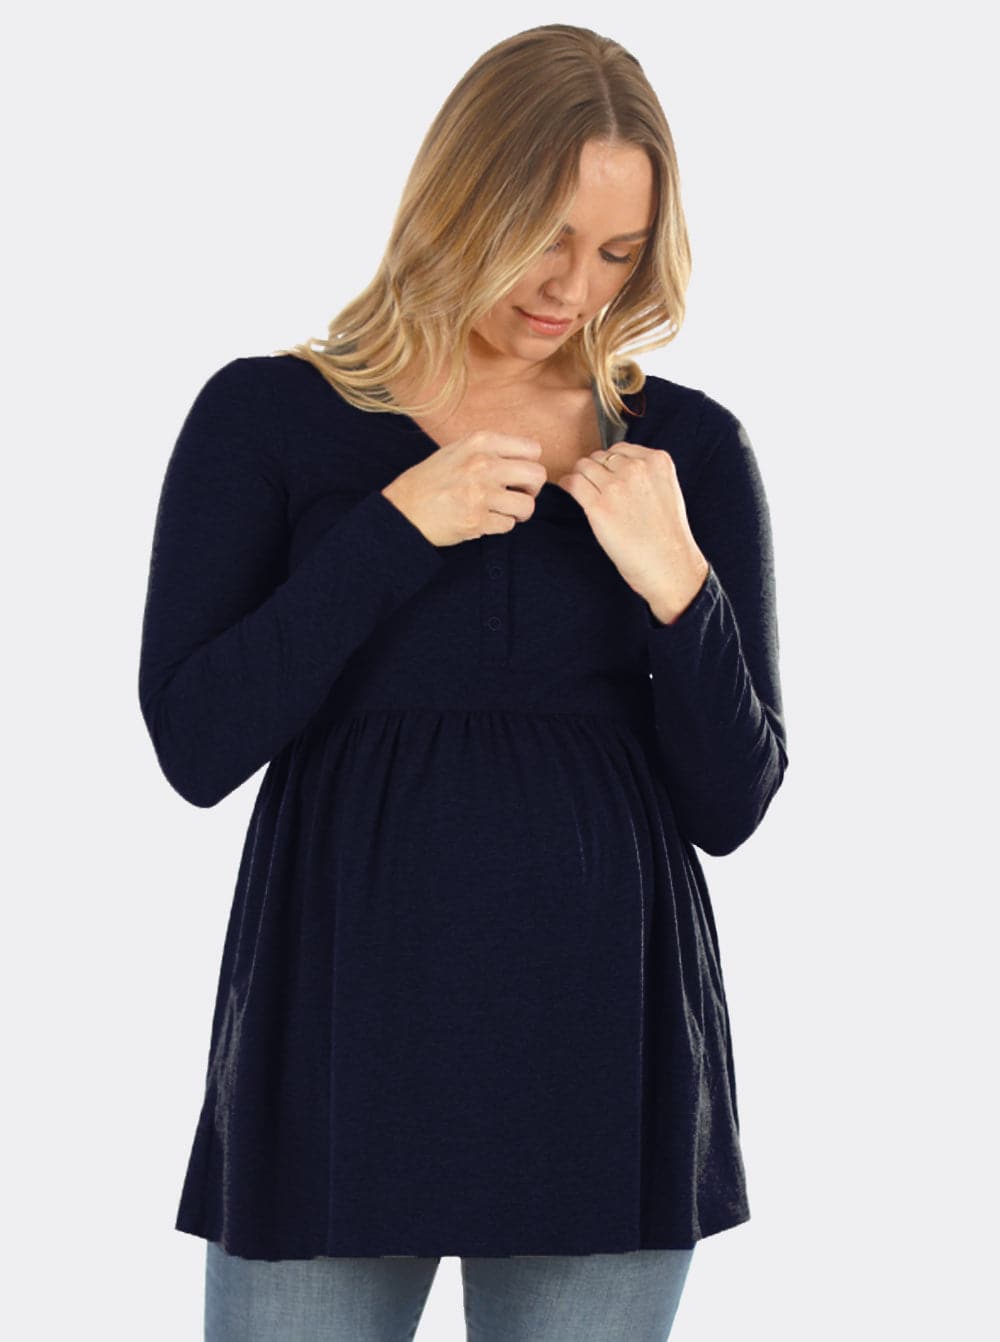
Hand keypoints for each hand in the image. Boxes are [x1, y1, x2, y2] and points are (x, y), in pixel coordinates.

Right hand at [382, 429, 547, 546]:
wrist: (403, 510)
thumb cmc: (430, 480)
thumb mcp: (457, 450)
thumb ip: (490, 449)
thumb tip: (524, 457)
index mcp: (480, 442)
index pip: (533, 449)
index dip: (529, 464)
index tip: (518, 475)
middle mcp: (483, 464)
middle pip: (538, 475)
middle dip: (532, 489)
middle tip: (517, 495)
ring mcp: (480, 493)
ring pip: (528, 505)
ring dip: (518, 512)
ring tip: (502, 510)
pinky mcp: (476, 520)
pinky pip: (508, 525)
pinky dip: (499, 526)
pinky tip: (484, 520)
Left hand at [555, 444, 708, 622]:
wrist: (670, 565)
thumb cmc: (667, 535)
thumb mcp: (666, 490)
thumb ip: (645, 473)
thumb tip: (613, 468)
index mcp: (657, 461)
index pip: (620, 449)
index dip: (609, 463)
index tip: (606, 476)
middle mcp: (636, 469)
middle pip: (600, 457)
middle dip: (595, 471)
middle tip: (594, 489)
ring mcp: (616, 487)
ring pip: (583, 466)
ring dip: (579, 477)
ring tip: (582, 491)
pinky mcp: (598, 507)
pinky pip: (572, 483)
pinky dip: (566, 484)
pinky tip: (568, 490)